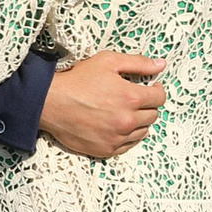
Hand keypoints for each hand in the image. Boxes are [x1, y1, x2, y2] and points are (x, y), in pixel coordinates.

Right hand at [39, 53, 168, 159]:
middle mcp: (127, 120)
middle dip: (147, 106)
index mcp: (131, 98)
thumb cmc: (78, 80)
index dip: (156, 90)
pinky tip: (115, 125)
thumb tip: (161, 65)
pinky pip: (128, 145)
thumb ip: (138, 63)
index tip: (150, 88)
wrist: (50, 103)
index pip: (159, 98)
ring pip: (142, 132)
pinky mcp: (106, 150)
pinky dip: (126, 136)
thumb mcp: (108, 61)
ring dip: (139, 122)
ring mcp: (117, 137)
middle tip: (134, 99)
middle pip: (153, 115)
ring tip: (124, 112)